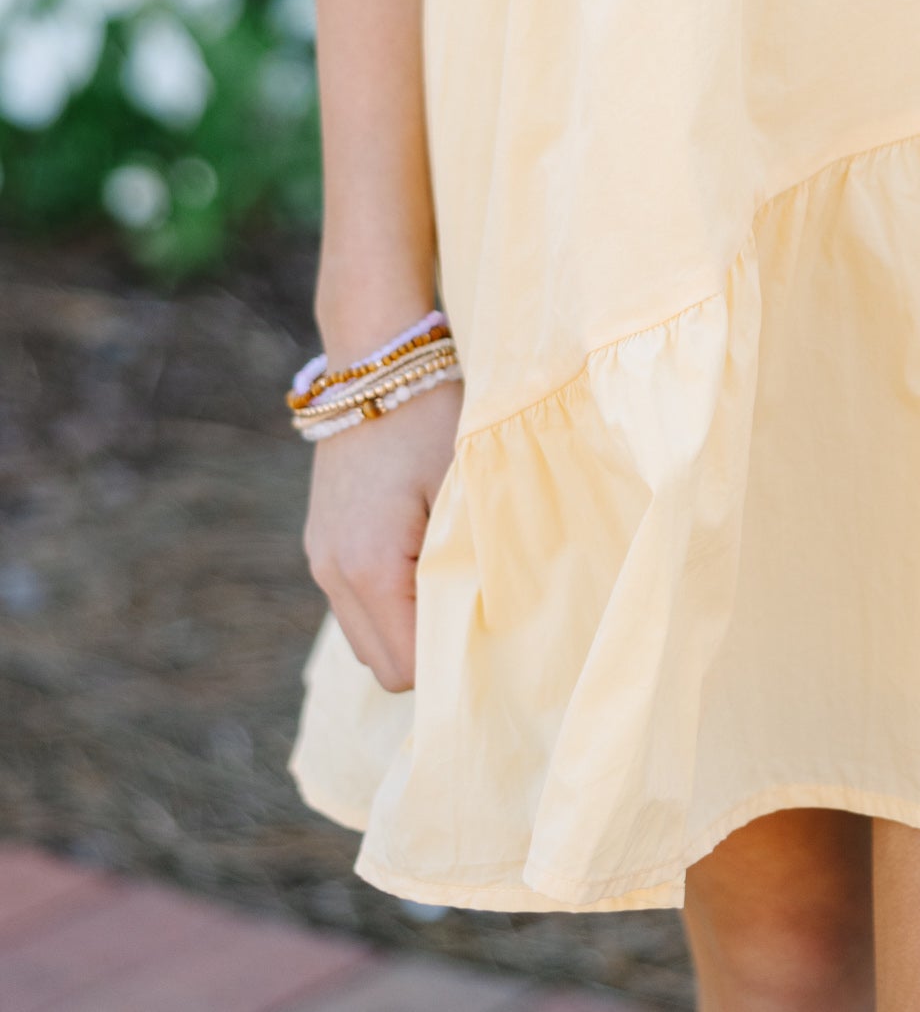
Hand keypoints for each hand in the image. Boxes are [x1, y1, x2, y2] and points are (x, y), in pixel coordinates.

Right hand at [303, 381, 461, 690]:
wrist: (376, 359)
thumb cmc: (432, 418)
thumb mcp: (463, 488)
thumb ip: (469, 562)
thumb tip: (490, 625)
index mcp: (369, 569)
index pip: (408, 667)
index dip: (450, 662)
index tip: (490, 635)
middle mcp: (334, 574)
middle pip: (382, 665)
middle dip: (427, 652)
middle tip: (474, 607)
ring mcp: (321, 559)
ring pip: (365, 637)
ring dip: (405, 626)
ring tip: (448, 575)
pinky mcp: (321, 542)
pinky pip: (354, 602)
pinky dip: (387, 600)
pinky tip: (421, 557)